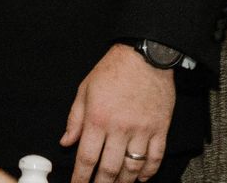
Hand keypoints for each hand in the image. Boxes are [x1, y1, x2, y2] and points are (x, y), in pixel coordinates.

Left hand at [60, 45, 175, 182]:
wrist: (145, 56)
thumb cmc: (112, 71)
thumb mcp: (85, 89)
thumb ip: (75, 119)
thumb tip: (66, 142)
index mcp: (97, 119)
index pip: (87, 157)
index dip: (81, 177)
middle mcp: (119, 129)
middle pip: (109, 168)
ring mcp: (142, 131)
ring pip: (132, 168)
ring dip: (124, 182)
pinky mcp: (160, 130)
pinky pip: (155, 158)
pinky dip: (148, 172)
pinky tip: (141, 179)